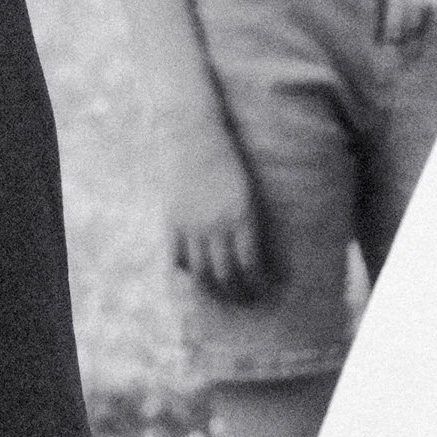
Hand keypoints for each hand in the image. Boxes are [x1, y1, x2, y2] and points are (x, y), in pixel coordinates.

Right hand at [161, 112, 266, 298]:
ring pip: (201, 272)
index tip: (264, 291)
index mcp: (241, 216)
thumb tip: (254, 261)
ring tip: (220, 293)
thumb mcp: (246, 194)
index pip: (251, 265)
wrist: (195, 136)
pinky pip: (177, 257)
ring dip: (212, 288)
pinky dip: (186, 270)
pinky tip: (194, 274)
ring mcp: (191, 223)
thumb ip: (248, 226)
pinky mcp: (172, 219)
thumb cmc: (229, 164)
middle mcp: (216, 224)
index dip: (258, 284)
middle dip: (237, 293)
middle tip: (244, 300)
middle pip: (226, 274)